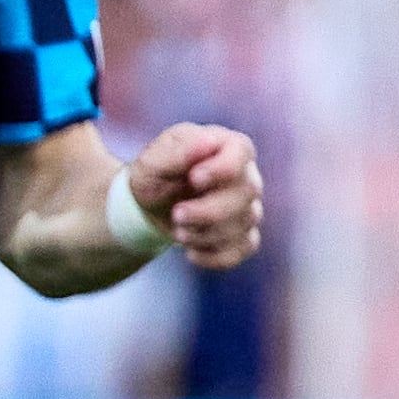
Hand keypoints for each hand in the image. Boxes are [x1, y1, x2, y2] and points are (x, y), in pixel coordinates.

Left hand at [127, 121, 262, 266]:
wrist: (149, 207)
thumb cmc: (155, 174)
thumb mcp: (155, 158)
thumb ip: (179, 149)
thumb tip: (208, 142)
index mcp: (229, 146)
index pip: (241, 153)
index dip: (221, 169)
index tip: (194, 178)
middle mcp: (247, 176)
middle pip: (245, 194)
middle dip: (207, 210)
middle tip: (176, 214)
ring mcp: (249, 207)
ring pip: (242, 225)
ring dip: (204, 233)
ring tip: (177, 231)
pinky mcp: (244, 235)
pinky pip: (243, 249)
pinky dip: (214, 255)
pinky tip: (191, 253)